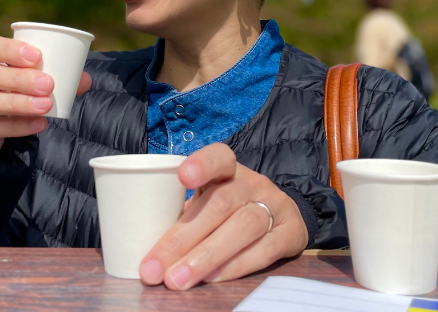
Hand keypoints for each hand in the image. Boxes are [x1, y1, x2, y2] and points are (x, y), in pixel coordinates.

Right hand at [0, 36, 91, 161]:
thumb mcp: (15, 85)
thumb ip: (46, 78)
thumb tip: (84, 79)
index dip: (9, 50)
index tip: (36, 56)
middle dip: (17, 79)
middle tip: (47, 84)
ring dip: (17, 103)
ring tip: (46, 105)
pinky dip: (14, 126)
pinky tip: (37, 124)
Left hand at [139, 143, 308, 289]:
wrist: (282, 218)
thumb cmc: (229, 211)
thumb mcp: (207, 202)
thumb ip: (184, 217)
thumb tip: (147, 253)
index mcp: (227, 169)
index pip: (218, 157)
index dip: (202, 164)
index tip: (183, 177)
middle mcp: (252, 183)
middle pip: (220, 204)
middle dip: (182, 239)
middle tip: (155, 269)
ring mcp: (274, 205)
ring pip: (243, 227)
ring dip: (205, 257)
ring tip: (178, 280)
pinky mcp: (290, 232)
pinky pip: (263, 251)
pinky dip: (234, 267)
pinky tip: (211, 279)